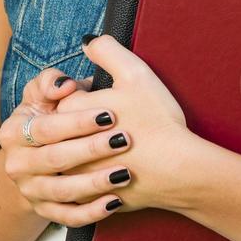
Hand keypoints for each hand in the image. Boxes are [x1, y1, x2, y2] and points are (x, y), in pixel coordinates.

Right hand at [0, 65, 136, 226]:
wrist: (35, 158)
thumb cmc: (48, 118)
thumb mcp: (41, 96)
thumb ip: (50, 81)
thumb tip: (65, 85)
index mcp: (13, 133)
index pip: (46, 128)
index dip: (77, 122)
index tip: (109, 114)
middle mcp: (16, 164)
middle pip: (54, 159)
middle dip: (90, 150)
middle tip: (123, 141)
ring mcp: (30, 191)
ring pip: (63, 191)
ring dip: (95, 183)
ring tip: (125, 172)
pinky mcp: (45, 212)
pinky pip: (69, 217)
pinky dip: (92, 213)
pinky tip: (116, 202)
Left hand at [53, 34, 197, 211]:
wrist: (179, 169)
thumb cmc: (157, 121)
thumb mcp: (134, 73)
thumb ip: (107, 51)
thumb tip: (87, 42)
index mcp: (70, 113)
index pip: (62, 98)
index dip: (83, 94)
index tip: (105, 98)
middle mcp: (64, 147)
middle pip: (61, 130)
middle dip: (80, 124)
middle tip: (108, 122)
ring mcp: (76, 176)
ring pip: (66, 163)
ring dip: (82, 154)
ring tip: (108, 149)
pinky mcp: (91, 199)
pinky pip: (79, 193)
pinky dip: (90, 185)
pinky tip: (106, 176)